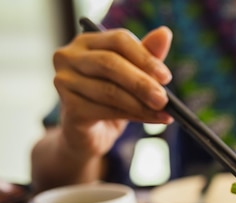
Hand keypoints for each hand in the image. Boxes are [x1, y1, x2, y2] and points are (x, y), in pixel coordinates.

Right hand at [52, 26, 173, 157]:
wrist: (92, 132)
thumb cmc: (113, 98)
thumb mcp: (132, 75)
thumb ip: (147, 56)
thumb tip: (165, 33)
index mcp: (88, 41)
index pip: (118, 40)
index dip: (145, 57)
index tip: (166, 77)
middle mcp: (69, 56)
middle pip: (110, 63)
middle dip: (142, 83)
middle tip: (164, 99)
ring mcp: (65, 81)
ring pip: (109, 91)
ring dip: (141, 104)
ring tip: (163, 112)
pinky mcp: (69, 107)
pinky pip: (105, 110)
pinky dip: (133, 115)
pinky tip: (151, 119)